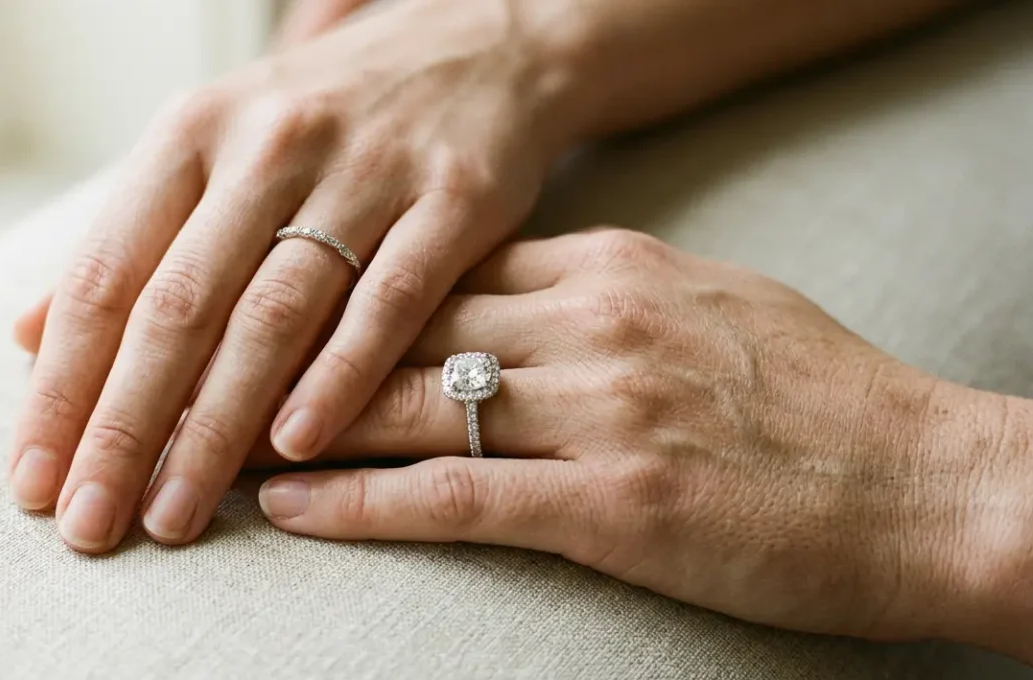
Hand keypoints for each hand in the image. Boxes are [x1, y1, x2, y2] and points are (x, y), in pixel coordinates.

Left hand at [8, 0, 594, 552]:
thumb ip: (130, 240)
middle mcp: (267, 147)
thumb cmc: (325, 114)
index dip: (63, 384)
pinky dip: (340, 376)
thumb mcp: (211, 147)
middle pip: (178, 306)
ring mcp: (363, 172)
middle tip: (91, 523)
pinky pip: (390, 301)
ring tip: (176, 512)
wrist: (474, 44)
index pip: (105, 275)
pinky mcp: (451, 201)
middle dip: (125, 426)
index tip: (36, 477)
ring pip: (274, 314)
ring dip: (218, 427)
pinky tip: (297, 447)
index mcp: (191, 135)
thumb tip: (30, 335)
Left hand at [258, 229, 1030, 648]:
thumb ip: (600, 292)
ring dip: (295, 424)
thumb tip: (512, 291)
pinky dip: (360, 502)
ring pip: (405, 400)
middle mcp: (589, 321)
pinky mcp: (616, 504)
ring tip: (206, 442)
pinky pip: (457, 495)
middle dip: (285, 346)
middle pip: (395, 323)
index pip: (434, 265)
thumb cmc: (822, 400)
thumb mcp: (703, 304)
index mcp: (607, 268)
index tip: (262, 301)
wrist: (931, 481)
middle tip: (196, 366)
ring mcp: (600, 409)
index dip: (337, 289)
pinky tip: (289, 507)